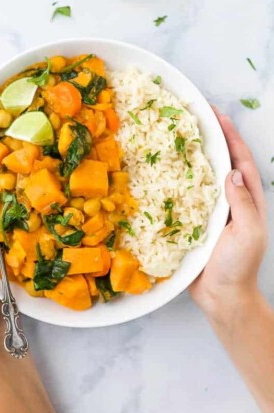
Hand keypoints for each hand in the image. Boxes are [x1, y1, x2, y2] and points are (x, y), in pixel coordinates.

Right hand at [190, 111, 267, 320]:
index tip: (218, 116)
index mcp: (248, 200)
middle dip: (213, 139)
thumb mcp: (247, 233)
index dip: (231, 137)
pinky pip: (186, 196)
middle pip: (222, 162)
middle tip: (196, 117)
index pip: (241, 161)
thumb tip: (232, 171)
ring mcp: (212, 210)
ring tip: (180, 136)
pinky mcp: (194, 221)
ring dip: (194, 156)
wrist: (221, 296)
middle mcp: (230, 201)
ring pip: (203, 176)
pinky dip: (178, 180)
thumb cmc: (238, 267)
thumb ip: (242, 203)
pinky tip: (165, 171)